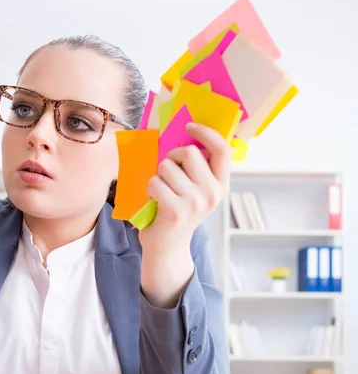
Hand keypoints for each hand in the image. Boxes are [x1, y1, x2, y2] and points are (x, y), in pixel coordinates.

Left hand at [138, 123, 231, 307]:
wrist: (167, 247)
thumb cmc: (178, 213)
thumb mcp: (196, 191)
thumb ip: (197, 168)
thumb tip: (186, 132)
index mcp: (221, 185)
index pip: (223, 149)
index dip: (207, 133)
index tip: (190, 126)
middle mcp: (213, 193)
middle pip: (189, 152)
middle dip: (172, 157)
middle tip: (167, 172)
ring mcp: (195, 202)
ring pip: (167, 166)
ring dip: (158, 175)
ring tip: (162, 191)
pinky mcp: (176, 210)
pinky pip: (155, 182)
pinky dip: (149, 188)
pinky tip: (154, 201)